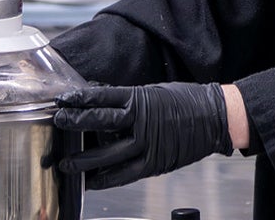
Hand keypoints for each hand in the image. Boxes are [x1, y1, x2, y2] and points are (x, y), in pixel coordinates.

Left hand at [51, 82, 233, 189]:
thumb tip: (101, 99)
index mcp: (140, 98)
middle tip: (58, 123)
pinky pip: (125, 174)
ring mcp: (147, 144)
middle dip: (75, 123)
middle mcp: (140, 121)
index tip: (63, 100)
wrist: (215, 117)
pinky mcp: (154, 162)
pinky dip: (107, 179)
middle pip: (99, 122)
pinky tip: (92, 181)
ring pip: (108, 154)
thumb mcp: (154, 92)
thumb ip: (128, 99)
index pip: (102, 97)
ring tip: (67, 164)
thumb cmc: (186, 101)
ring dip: (85, 160)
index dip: (80, 98)